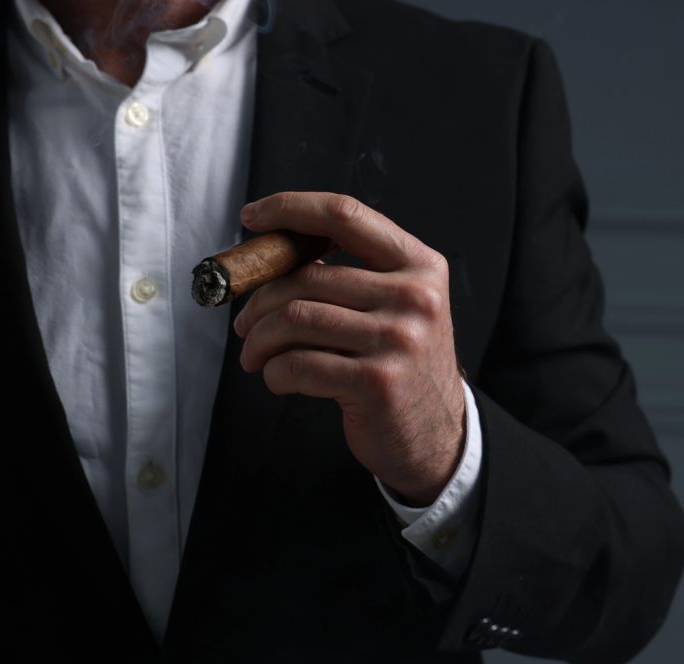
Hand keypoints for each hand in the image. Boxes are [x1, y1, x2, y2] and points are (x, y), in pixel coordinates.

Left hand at [233, 192, 465, 505]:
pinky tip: (280, 379)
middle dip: (259, 300)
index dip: (290, 208)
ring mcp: (398, 339)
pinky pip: (298, 364)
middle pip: (307, 277)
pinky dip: (274, 373)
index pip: (345, 215)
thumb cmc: (401, 365)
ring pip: (295, 319)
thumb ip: (353, 276)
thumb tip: (272, 256)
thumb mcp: (398, 307)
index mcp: (420, 265)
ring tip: (255, 355)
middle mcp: (415, 297)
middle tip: (245, 324)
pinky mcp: (376, 382)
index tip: (253, 216)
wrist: (437, 435)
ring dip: (260, 340)